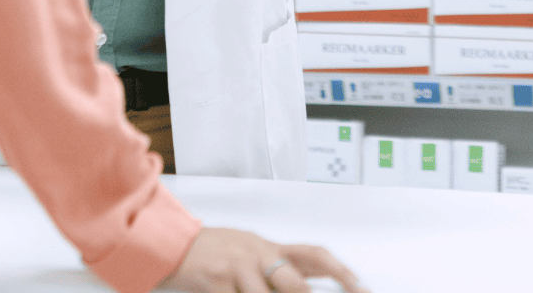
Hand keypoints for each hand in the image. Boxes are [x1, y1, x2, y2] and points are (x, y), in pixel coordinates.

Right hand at [161, 228, 365, 292]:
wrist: (171, 245)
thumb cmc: (210, 249)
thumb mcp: (247, 249)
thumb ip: (276, 262)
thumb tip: (308, 280)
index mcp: (268, 246)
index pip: (314, 255)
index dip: (341, 273)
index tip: (360, 288)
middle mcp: (257, 254)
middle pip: (294, 283)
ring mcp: (238, 268)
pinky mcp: (218, 283)